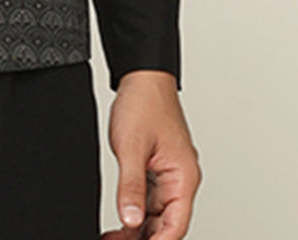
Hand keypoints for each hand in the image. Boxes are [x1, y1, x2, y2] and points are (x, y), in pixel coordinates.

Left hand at [100, 69, 200, 239]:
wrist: (142, 75)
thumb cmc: (144, 103)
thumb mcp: (132, 147)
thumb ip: (131, 186)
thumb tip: (131, 220)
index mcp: (183, 177)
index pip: (175, 226)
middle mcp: (180, 179)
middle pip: (166, 224)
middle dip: (143, 238)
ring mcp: (169, 174)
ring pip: (157, 214)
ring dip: (138, 228)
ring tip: (113, 237)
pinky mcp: (157, 168)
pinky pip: (149, 198)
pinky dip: (136, 211)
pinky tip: (120, 221)